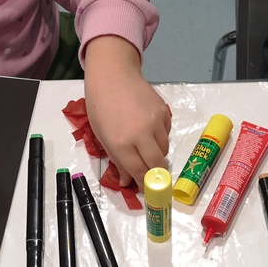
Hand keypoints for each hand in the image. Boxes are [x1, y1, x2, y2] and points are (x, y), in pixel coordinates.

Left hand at [83, 35, 170, 189]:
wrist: (113, 75)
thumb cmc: (101, 107)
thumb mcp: (103, 137)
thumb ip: (117, 161)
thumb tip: (128, 181)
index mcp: (121, 143)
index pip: (139, 172)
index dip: (143, 185)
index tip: (145, 191)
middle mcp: (141, 134)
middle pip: (157, 165)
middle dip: (155, 175)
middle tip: (150, 177)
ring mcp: (155, 122)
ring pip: (164, 150)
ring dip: (156, 155)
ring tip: (145, 147)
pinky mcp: (164, 112)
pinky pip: (166, 134)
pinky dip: (160, 137)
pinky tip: (148, 129)